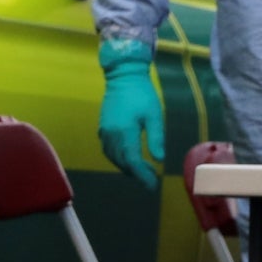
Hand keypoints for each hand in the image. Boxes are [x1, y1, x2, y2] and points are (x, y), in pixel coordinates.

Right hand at [97, 37, 165, 190]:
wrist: (123, 76)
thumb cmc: (142, 94)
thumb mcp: (154, 115)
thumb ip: (156, 137)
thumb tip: (159, 159)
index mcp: (125, 131)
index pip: (132, 160)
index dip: (142, 175)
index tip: (152, 185)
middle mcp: (111, 135)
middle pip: (122, 162)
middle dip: (137, 173)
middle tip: (152, 179)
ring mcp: (104, 132)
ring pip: (114, 158)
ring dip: (128, 167)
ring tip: (144, 170)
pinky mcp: (102, 129)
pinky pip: (109, 150)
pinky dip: (119, 159)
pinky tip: (130, 158)